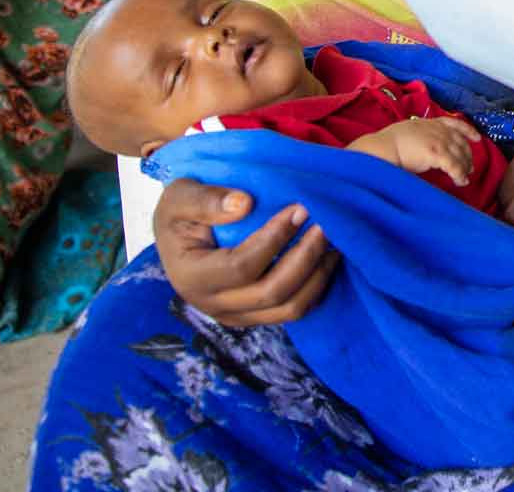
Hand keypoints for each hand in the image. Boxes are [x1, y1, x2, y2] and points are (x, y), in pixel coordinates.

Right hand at [153, 178, 338, 326]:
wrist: (181, 234)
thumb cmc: (182, 211)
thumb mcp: (180, 196)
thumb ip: (205, 200)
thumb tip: (243, 205)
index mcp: (191, 277)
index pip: (241, 266)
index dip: (275, 238)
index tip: (299, 209)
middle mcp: (212, 304)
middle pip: (271, 293)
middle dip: (305, 257)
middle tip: (325, 225)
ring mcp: (236, 315)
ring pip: (289, 308)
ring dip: (317, 274)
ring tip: (333, 240)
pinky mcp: (255, 316)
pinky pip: (294, 310)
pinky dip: (316, 286)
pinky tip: (326, 256)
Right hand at [347, 115, 479, 185]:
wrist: (382, 147)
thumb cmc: (389, 142)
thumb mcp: (409, 131)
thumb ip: (421, 136)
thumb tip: (425, 146)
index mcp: (430, 122)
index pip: (454, 123)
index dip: (468, 130)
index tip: (477, 138)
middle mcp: (438, 130)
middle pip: (460, 142)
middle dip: (467, 155)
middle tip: (469, 168)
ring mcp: (439, 141)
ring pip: (460, 155)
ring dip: (464, 167)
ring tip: (465, 178)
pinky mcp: (437, 154)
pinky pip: (454, 166)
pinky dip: (459, 175)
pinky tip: (460, 182)